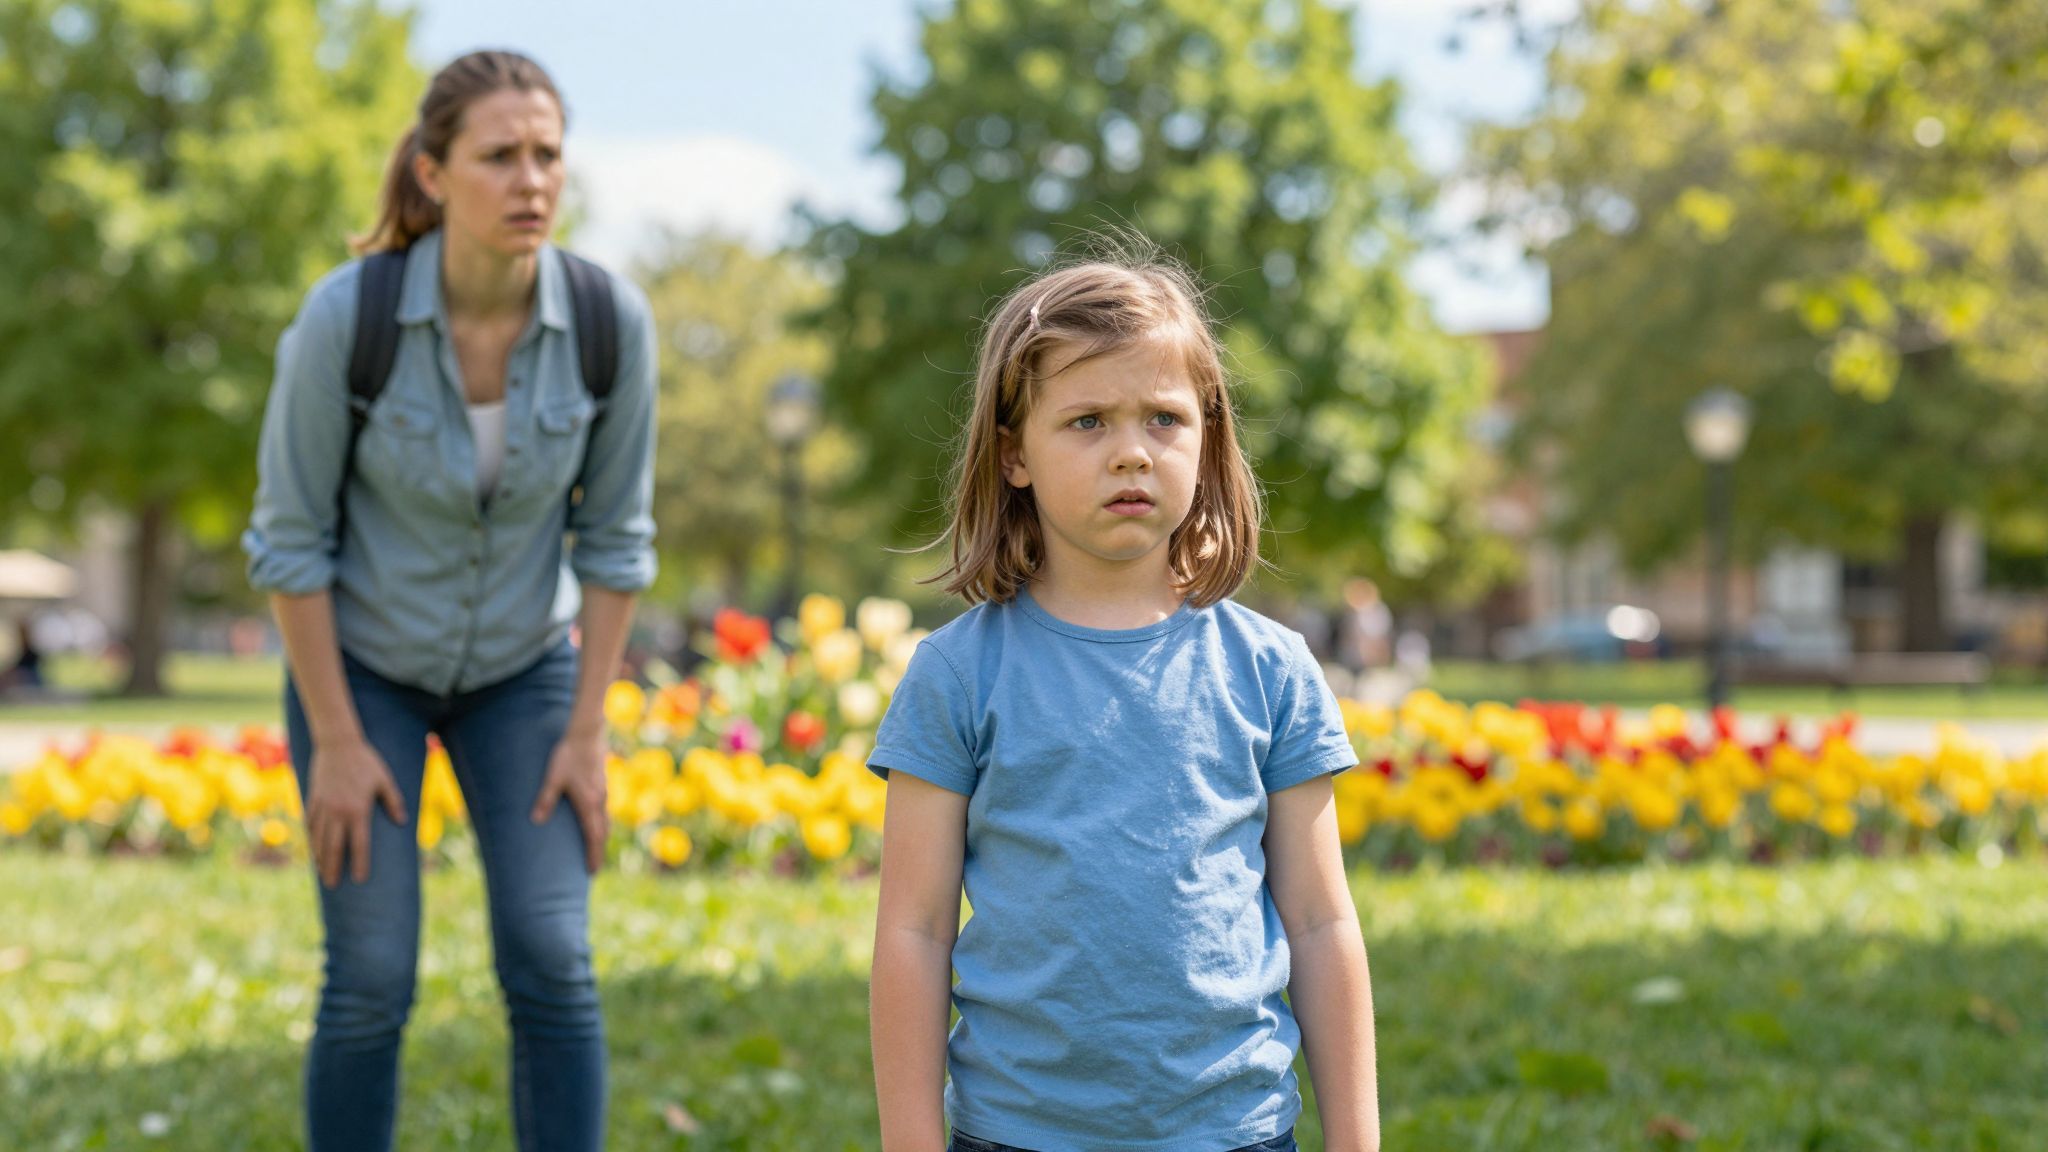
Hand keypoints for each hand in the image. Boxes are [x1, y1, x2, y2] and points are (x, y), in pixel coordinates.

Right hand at [306, 736, 407, 888]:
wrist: (338, 744)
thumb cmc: (366, 762)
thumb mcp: (385, 780)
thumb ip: (393, 802)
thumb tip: (403, 822)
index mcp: (357, 810)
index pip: (359, 844)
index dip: (360, 863)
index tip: (360, 879)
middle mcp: (337, 812)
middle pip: (334, 847)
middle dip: (333, 868)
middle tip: (333, 885)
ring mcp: (323, 806)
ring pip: (319, 838)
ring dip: (320, 856)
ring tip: (322, 871)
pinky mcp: (313, 799)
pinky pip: (310, 823)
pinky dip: (312, 838)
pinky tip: (314, 847)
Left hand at [532, 728, 609, 873]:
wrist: (587, 734)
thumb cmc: (568, 755)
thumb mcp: (553, 778)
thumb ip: (545, 799)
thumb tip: (535, 821)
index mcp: (588, 803)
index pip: (593, 836)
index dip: (593, 855)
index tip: (592, 871)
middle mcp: (599, 801)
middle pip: (602, 832)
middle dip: (597, 851)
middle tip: (593, 867)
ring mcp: (603, 793)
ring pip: (604, 821)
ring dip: (600, 837)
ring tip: (593, 849)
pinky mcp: (602, 785)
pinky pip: (603, 811)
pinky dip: (600, 824)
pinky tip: (593, 822)